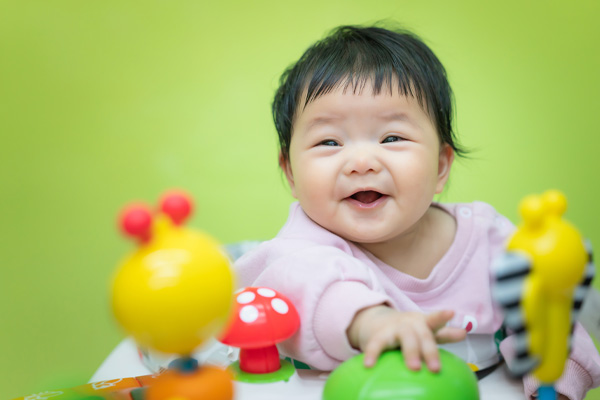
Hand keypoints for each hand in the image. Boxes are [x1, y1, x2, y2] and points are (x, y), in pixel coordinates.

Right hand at [347, 305, 466, 371]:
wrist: (377, 320)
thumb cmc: (408, 329)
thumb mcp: (425, 329)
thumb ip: (444, 334)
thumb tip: (464, 333)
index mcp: (422, 323)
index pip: (434, 320)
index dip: (442, 316)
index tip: (451, 312)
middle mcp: (410, 324)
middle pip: (422, 334)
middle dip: (429, 349)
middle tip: (435, 368)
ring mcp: (394, 328)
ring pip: (405, 338)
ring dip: (410, 352)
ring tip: (414, 368)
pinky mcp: (378, 336)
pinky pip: (376, 345)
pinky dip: (372, 354)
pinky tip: (369, 365)